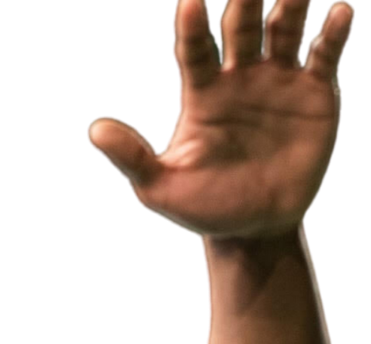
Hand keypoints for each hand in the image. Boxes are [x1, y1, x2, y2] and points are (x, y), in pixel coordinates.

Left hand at [87, 0, 354, 239]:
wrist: (253, 230)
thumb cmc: (203, 208)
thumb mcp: (160, 188)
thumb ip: (131, 157)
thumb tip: (94, 130)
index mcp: (201, 90)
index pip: (195, 46)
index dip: (192, 25)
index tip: (189, 2)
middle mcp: (239, 74)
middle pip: (241, 23)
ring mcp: (279, 79)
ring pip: (284, 25)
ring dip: (290, 0)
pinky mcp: (316, 92)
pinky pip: (325, 53)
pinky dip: (334, 31)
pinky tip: (340, 12)